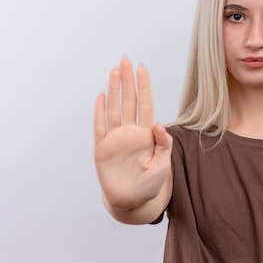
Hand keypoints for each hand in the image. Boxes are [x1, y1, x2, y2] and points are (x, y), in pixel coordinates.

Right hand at [93, 58, 171, 212]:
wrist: (132, 202)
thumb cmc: (151, 185)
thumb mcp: (163, 166)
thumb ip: (163, 145)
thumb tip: (160, 124)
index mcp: (146, 135)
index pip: (145, 105)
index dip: (144, 86)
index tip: (143, 68)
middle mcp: (130, 132)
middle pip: (128, 101)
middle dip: (128, 81)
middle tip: (126, 60)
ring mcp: (115, 139)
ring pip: (114, 109)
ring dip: (114, 90)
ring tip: (115, 71)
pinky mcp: (102, 149)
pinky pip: (99, 126)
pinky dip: (99, 111)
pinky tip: (101, 95)